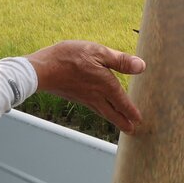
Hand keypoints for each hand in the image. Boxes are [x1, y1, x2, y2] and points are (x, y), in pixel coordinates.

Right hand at [25, 41, 144, 133]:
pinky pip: (93, 108)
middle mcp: (96, 95)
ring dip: (114, 119)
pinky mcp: (75, 97)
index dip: (132, 112)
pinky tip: (99, 108)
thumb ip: (119, 60)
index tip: (139, 120)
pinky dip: (101, 112)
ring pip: (103, 112)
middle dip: (124, 122)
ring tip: (121, 124)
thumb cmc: (68, 58)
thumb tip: (141, 66)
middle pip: (114, 113)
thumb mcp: (97, 51)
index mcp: (106, 84)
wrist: (41, 70)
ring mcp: (84, 98)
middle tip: (132, 131)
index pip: (123, 102)